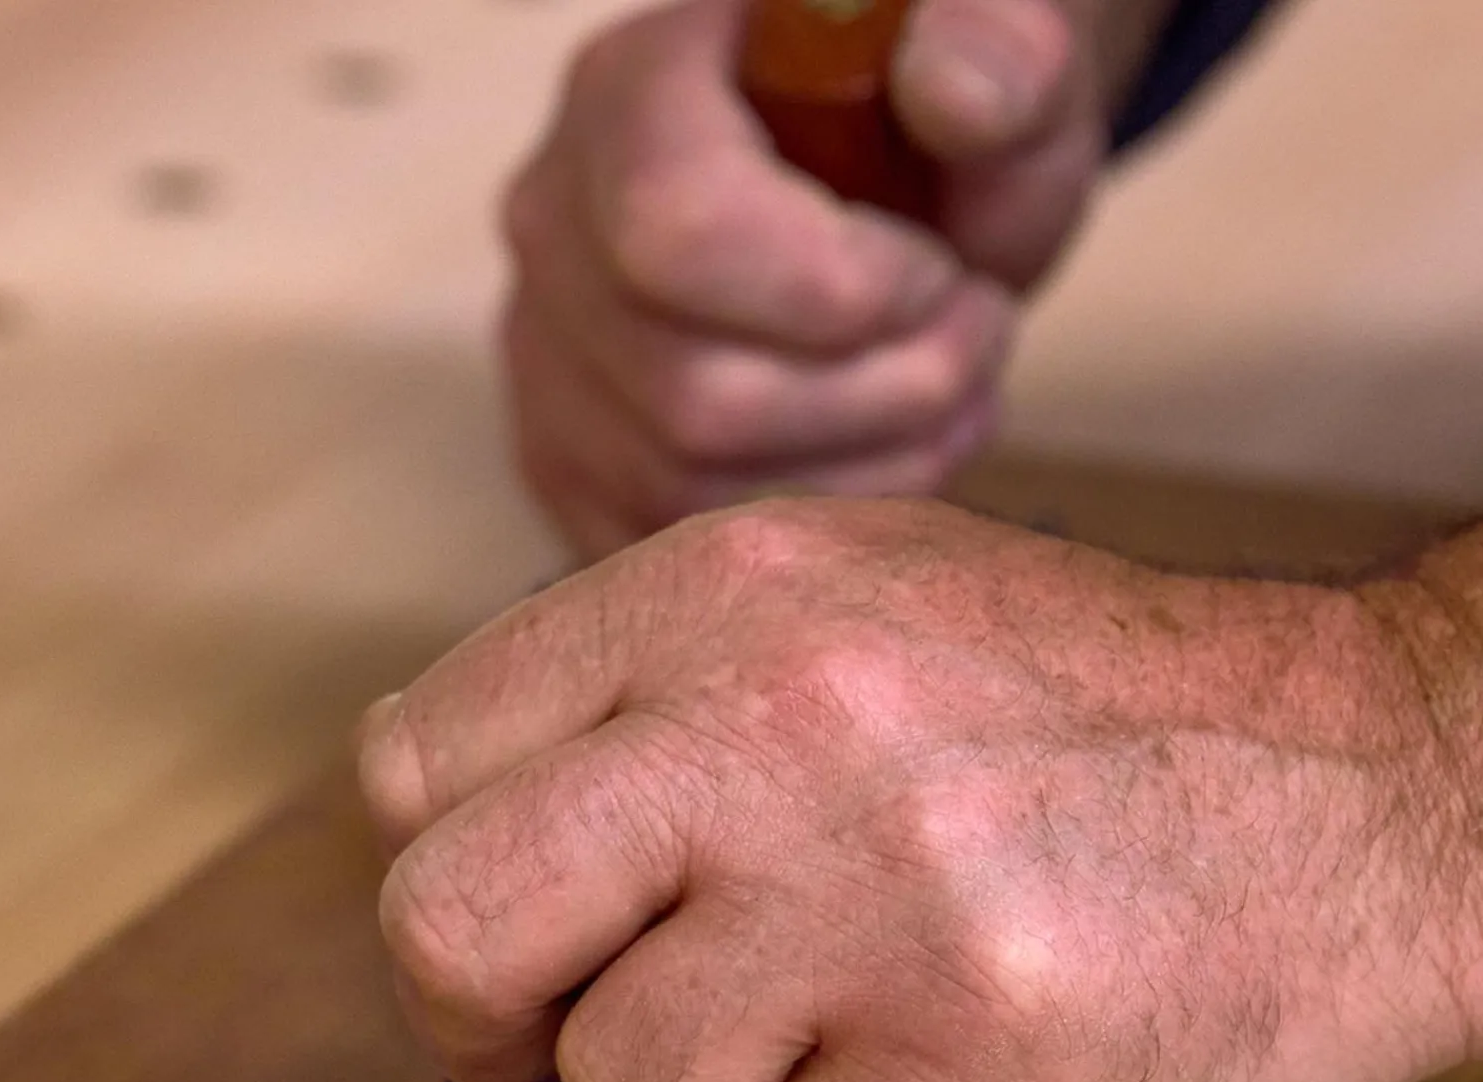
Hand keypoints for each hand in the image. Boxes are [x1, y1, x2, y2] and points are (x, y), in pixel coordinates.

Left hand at [361, 498, 1482, 1081]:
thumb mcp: (847, 612)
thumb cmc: (1087, 719)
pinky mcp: (972, 1034)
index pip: (416, 767)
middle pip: (448, 923)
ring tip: (827, 1036)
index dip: (448, 882)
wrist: (1382, 774)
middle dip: (484, 1023)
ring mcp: (869, 882)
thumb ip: (651, 706)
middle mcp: (769, 717)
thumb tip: (466, 844)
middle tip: (569, 1041)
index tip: (530, 936)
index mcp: (714, 596)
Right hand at [502, 0, 1119, 554]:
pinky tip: (881, 459)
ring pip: (688, 494)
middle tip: (977, 341)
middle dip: (878, 396)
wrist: (874, 196)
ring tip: (949, 399)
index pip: (679, 229)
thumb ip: (1008, 54)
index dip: (836, 288)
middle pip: (693, 395)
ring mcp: (544, 367)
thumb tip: (959, 90)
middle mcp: (551, 235)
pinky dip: (807, 534)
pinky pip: (678, 556)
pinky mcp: (568, 473)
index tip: (941, 273)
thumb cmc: (930, 130)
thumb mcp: (1009, 62)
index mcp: (627, 96)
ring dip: (861, 474)